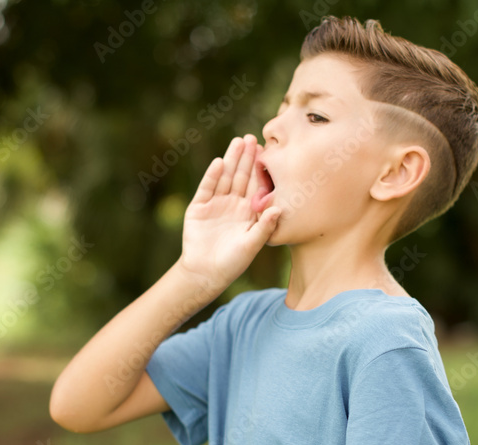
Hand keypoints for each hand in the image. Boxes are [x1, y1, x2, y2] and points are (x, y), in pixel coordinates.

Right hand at [178, 134, 281, 289]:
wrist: (205, 273)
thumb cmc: (232, 263)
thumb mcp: (252, 245)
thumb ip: (265, 227)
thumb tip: (279, 208)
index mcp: (248, 212)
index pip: (256, 186)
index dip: (260, 170)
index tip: (268, 152)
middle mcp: (233, 204)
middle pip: (241, 176)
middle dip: (246, 158)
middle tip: (253, 138)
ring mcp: (215, 204)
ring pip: (225, 177)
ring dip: (231, 160)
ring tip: (238, 142)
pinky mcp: (198, 207)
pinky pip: (207, 188)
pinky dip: (212, 176)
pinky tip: (219, 163)